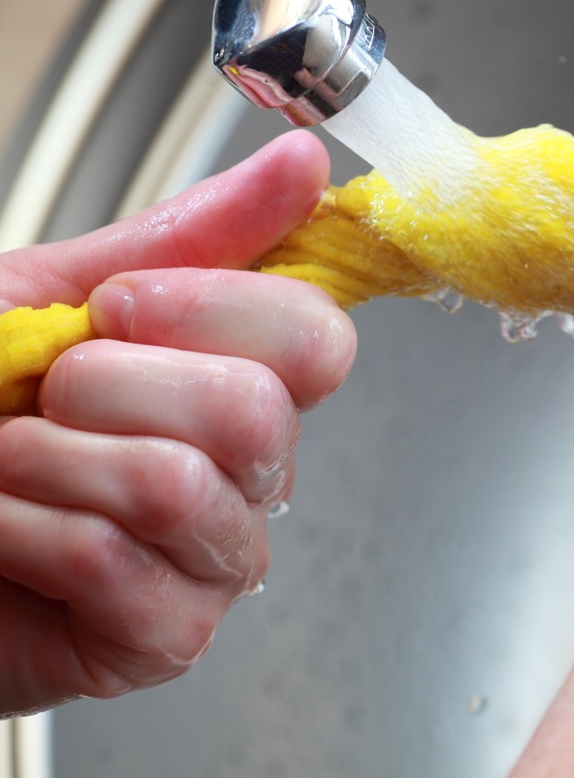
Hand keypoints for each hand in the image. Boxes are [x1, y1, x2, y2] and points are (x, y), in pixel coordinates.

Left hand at [0, 132, 355, 716]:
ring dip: (48, 461)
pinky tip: (4, 533)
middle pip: (254, 413)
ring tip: (8, 466)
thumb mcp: (54, 295)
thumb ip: (191, 234)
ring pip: (177, 486)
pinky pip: (114, 561)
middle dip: (107, 386)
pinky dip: (23, 532)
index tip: (118, 307)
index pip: (316, 340)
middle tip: (46, 395)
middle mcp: (245, 470)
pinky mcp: (165, 637)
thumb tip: (302, 163)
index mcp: (238, 379)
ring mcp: (212, 556)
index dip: (213, 310)